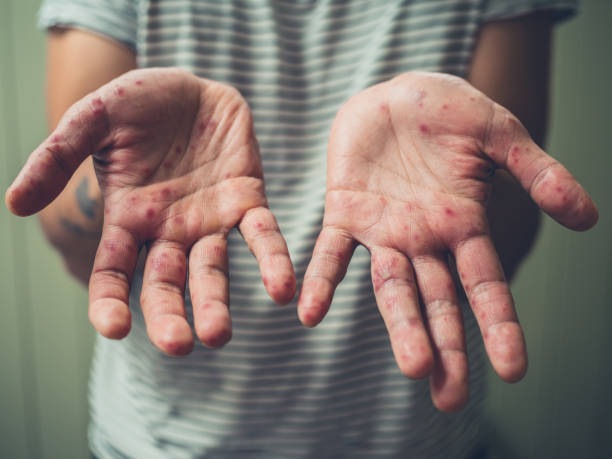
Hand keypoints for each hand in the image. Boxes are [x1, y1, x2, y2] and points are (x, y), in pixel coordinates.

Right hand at [6, 68, 294, 354]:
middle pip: (166, 284)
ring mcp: (209, 220)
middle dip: (171, 316)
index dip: (110, 301)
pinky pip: (262, 235)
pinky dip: (272, 261)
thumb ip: (58, 156)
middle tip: (180, 347)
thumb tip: (14, 204)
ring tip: (219, 335)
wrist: (194, 87)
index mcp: (128, 218)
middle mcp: (169, 229)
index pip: (114, 272)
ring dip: (217, 303)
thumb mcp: (93, 118)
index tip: (114, 328)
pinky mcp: (247, 200)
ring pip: (212, 270)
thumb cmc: (139, 102)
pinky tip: (282, 289)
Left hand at [298, 72, 597, 410]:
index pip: (484, 285)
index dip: (498, 325)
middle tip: (447, 399)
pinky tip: (309, 312)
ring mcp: (383, 230)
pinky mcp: (344, 211)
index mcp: (463, 225)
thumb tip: (587, 219)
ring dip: (398, 325)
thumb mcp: (499, 133)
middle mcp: (423, 239)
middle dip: (444, 347)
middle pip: (437, 302)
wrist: (394, 93)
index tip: (512, 370)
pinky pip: (330, 252)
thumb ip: (537, 172)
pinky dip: (321, 281)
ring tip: (411, 366)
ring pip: (389, 287)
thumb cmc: (449, 111)